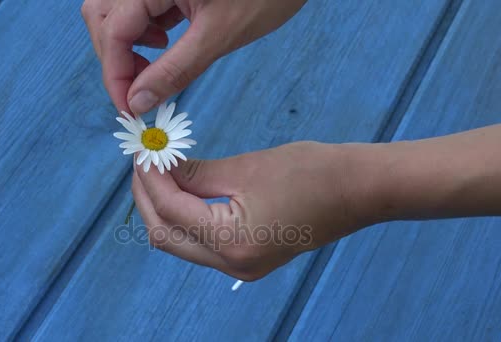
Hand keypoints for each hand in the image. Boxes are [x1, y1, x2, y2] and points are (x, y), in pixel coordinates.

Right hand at [81, 0, 306, 113]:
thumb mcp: (219, 35)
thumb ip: (175, 69)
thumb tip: (138, 102)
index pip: (112, 30)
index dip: (115, 74)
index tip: (128, 111)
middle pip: (103, 18)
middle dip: (115, 59)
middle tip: (140, 93)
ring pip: (117, 14)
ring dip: (125, 46)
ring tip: (154, 67)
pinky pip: (139, 9)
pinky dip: (143, 33)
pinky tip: (165, 44)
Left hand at [131, 142, 371, 280]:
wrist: (358, 190)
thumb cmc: (311, 173)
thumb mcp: (245, 168)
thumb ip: (195, 172)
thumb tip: (158, 164)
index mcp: (233, 244)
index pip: (171, 211)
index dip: (150, 178)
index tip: (142, 149)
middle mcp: (233, 266)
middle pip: (167, 236)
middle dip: (148, 197)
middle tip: (143, 161)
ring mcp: (240, 268)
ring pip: (181, 242)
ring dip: (163, 208)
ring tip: (156, 171)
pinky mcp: (247, 259)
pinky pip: (201, 242)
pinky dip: (185, 217)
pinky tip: (181, 189)